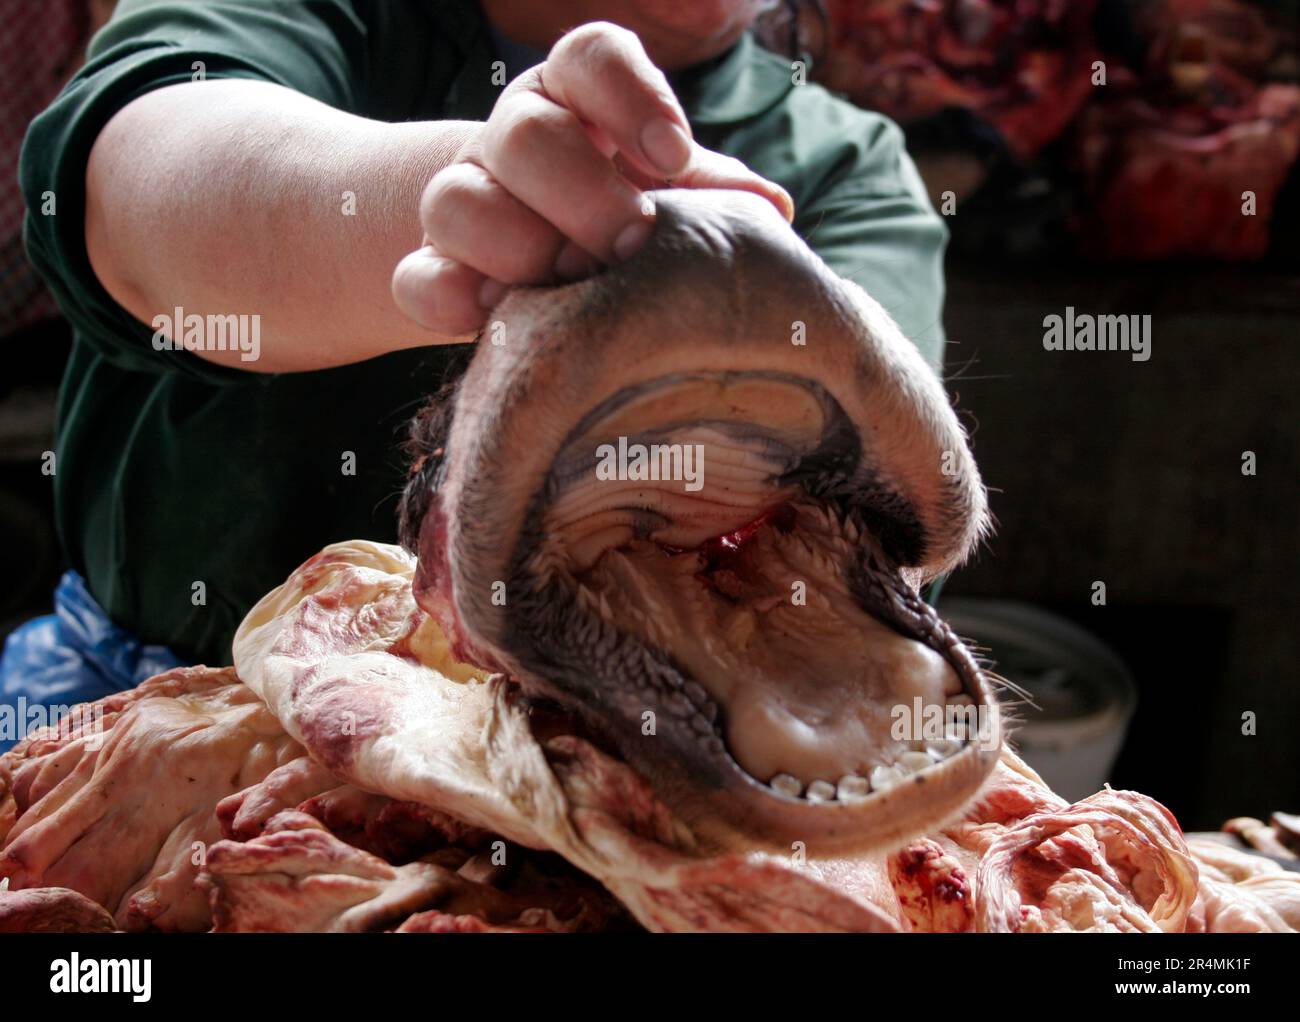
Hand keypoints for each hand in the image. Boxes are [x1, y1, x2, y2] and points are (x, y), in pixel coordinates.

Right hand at [392, 21, 793, 336]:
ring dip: (521, 251)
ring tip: (573, 289)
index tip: (672, 155)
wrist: (543, 266)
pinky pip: (416, 278)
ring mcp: (464, 199)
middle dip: (583, 196)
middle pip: (523, 134)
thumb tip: (768, 209)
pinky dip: (450, 300)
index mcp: (579, 100)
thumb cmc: (624, 220)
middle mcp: (514, 138)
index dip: (630, 94)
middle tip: (630, 246)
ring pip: (456, 201)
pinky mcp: (431, 266)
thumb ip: (708, 196)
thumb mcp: (668, 198)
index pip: (591, 55)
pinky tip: (495, 321)